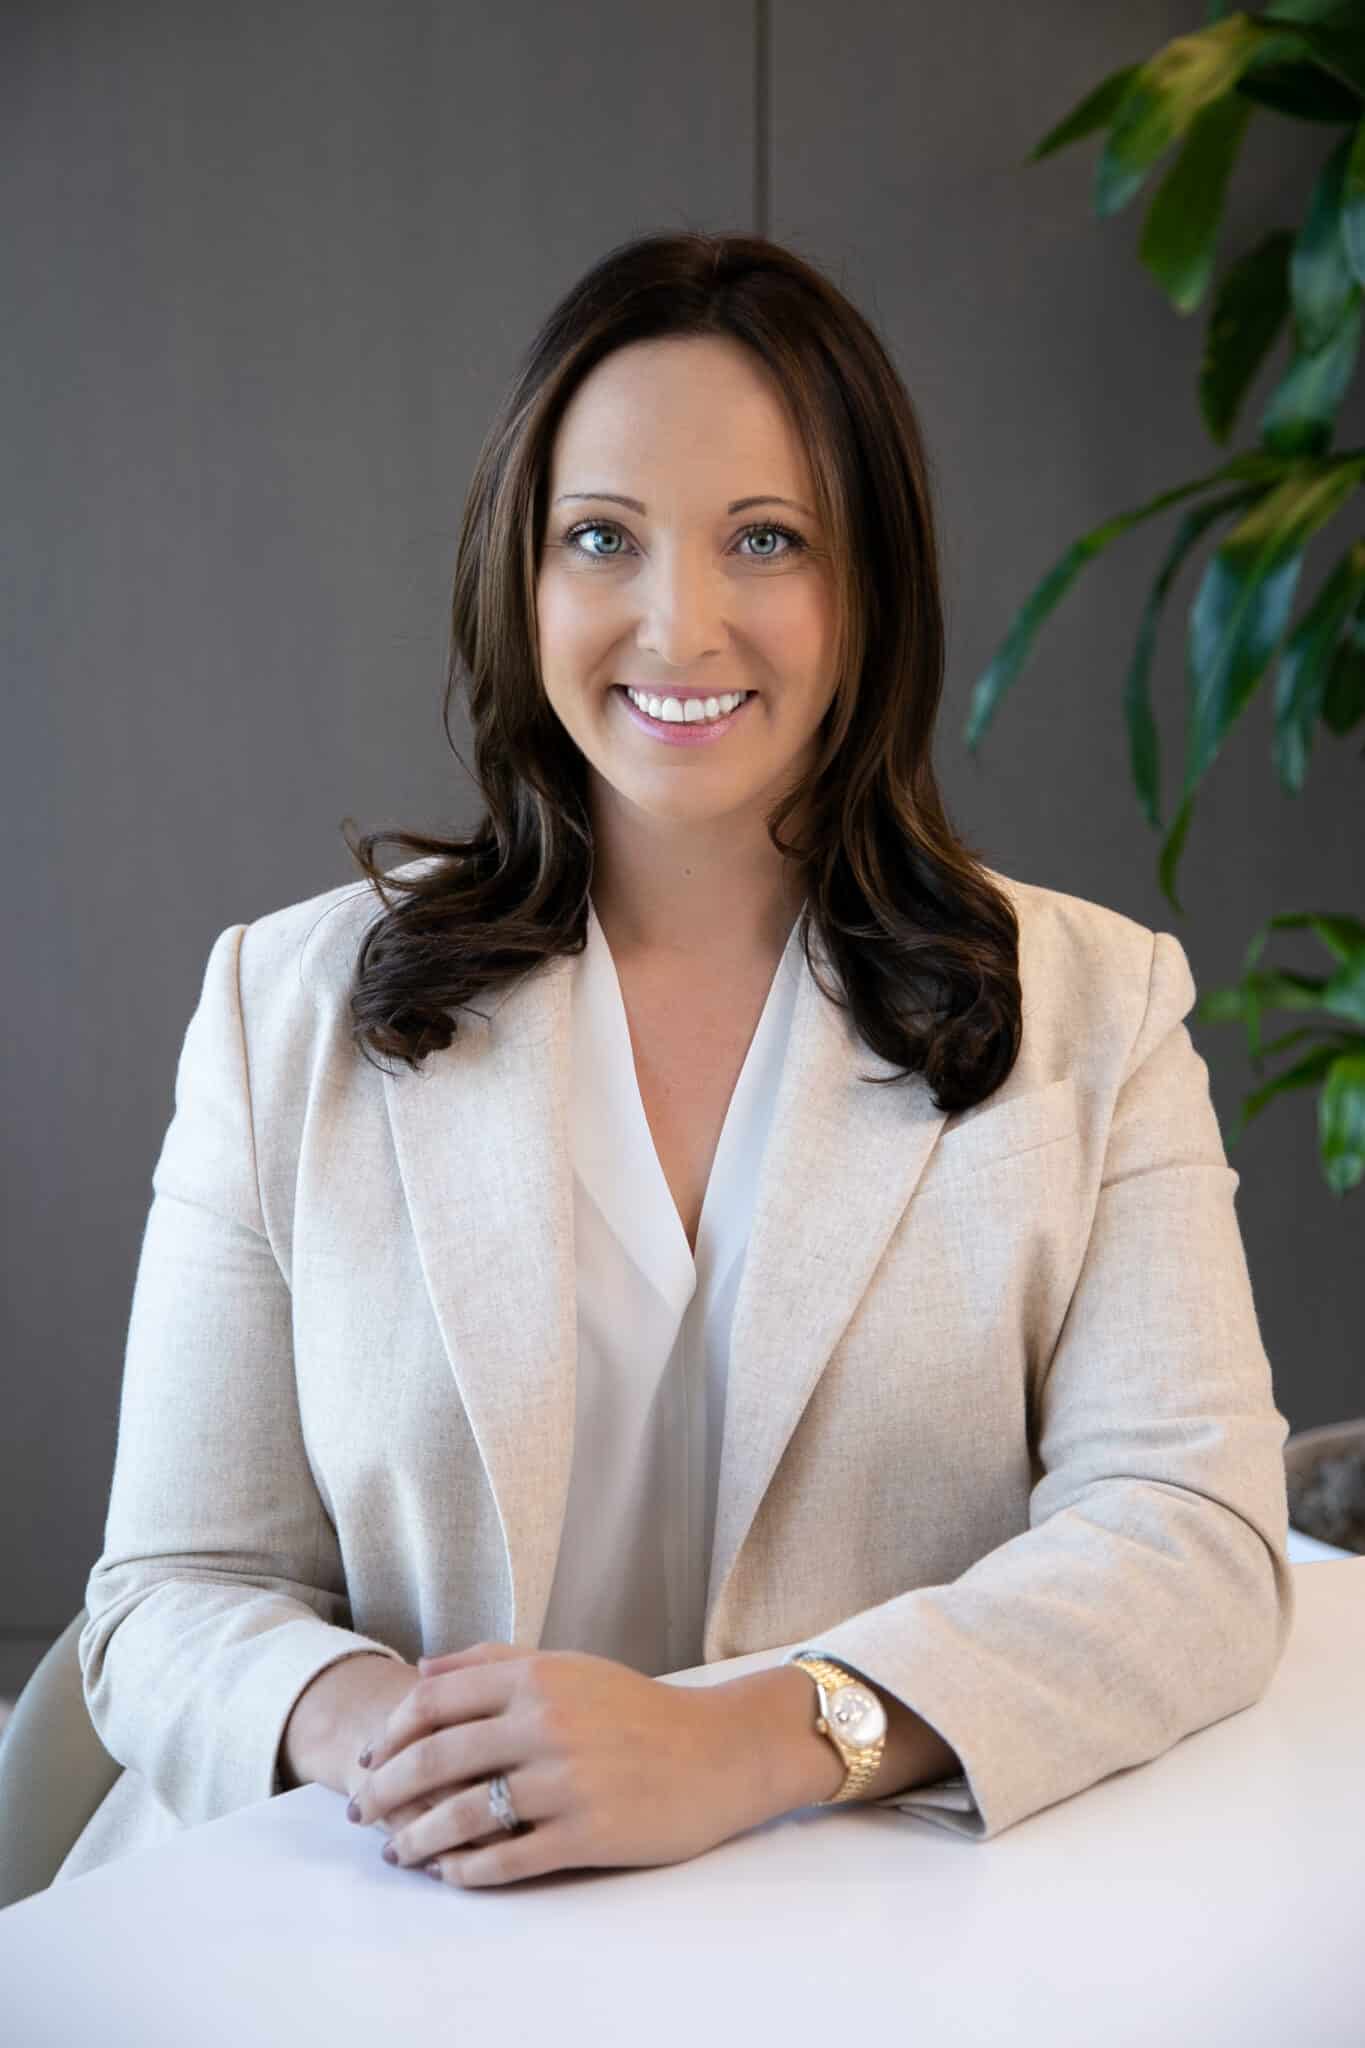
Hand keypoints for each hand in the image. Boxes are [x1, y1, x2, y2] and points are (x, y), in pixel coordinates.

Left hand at [347, 1641, 763, 1888]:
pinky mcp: (587, 1833)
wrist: (720, 1752)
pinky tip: (449, 1873)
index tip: (366, 1761)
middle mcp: (545, 1723)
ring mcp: (565, 1781)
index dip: (388, 1735)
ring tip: (397, 1853)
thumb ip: (494, 1661)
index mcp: (536, 1677)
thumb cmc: (638, 1710)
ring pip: (461, 1816)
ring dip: (415, 1839)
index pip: (433, 1703)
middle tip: (361, 1814)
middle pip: (434, 1760)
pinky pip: (507, 1859)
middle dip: (383, 1791)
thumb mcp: (569, 1666)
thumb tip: (422, 1670)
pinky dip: (466, 1871)